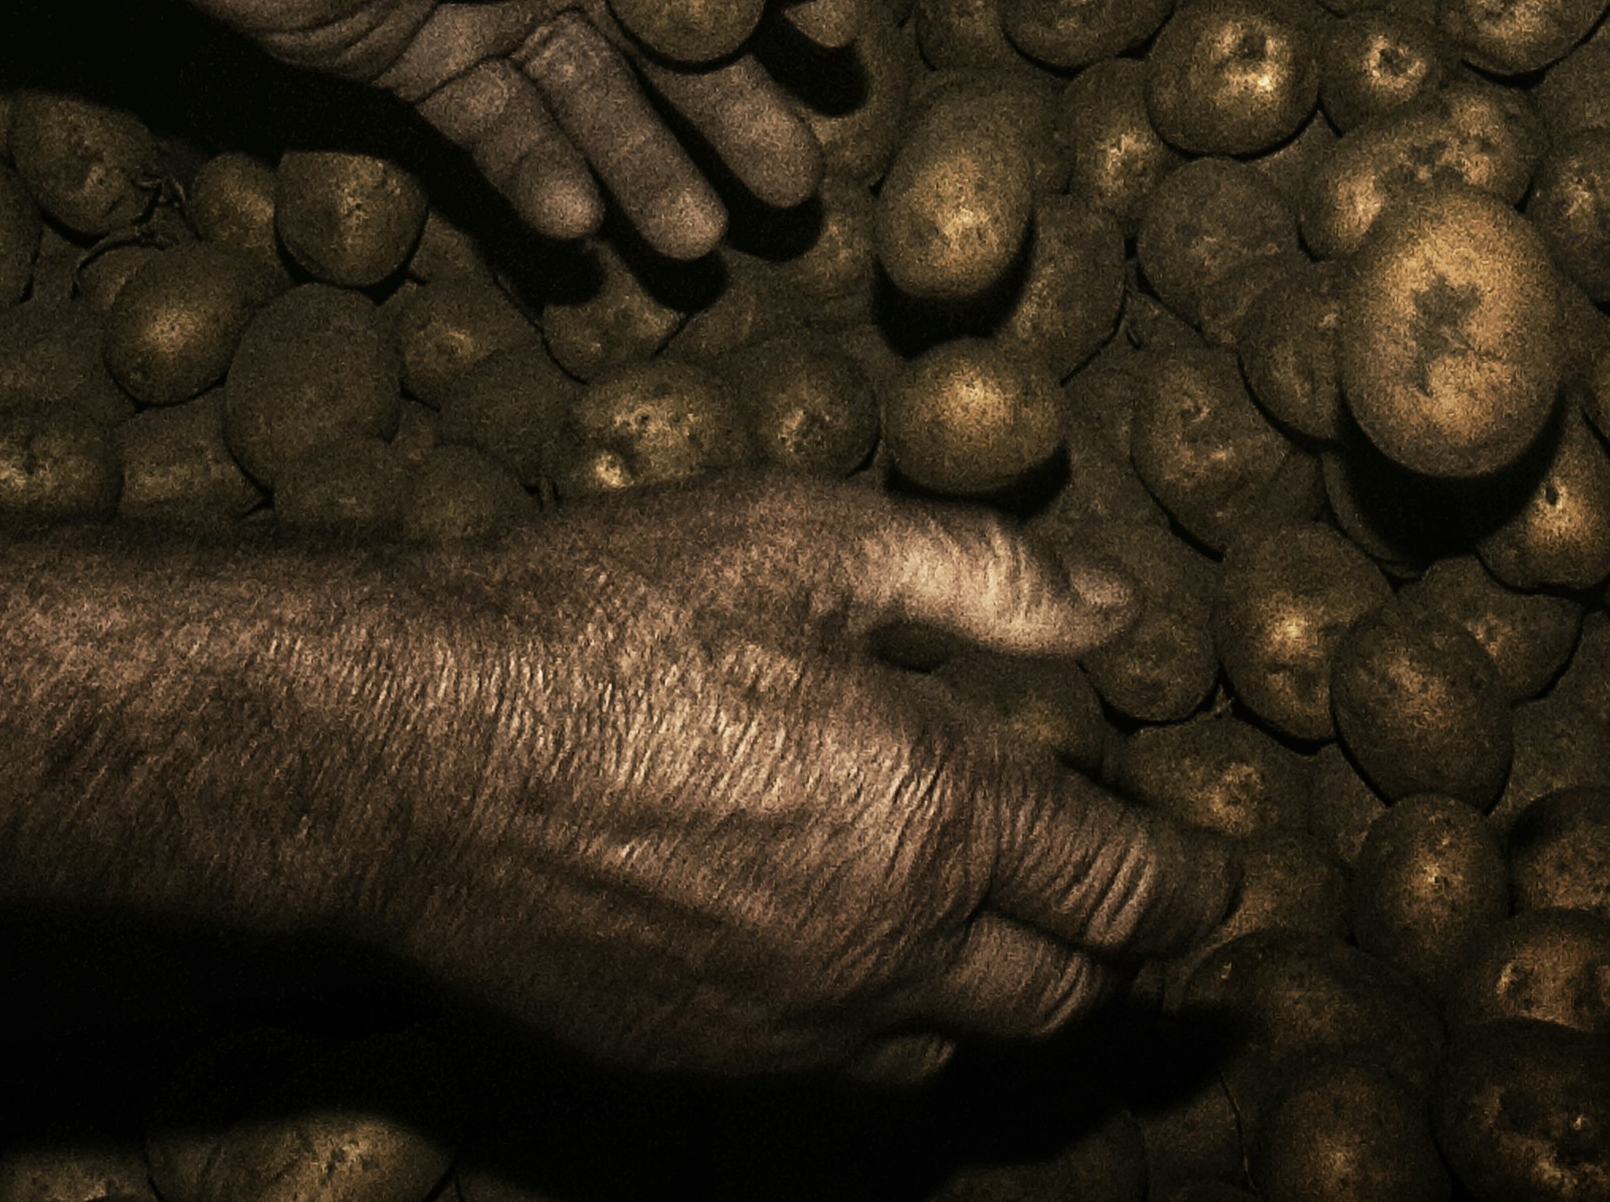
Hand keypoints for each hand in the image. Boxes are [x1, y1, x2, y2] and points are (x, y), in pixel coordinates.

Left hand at [143, 0, 852, 257]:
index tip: (844, 56)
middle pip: (668, 33)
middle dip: (729, 111)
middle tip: (792, 195)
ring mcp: (495, 1)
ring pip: (592, 99)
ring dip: (644, 165)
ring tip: (695, 242)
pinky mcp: (432, 66)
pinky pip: (505, 133)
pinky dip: (540, 176)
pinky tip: (574, 227)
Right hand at [352, 480, 1232, 1076]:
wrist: (406, 754)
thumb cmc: (599, 616)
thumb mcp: (803, 540)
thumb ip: (982, 580)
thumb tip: (1114, 614)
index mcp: (937, 814)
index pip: (1126, 891)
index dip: (1186, 884)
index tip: (1204, 872)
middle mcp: (887, 949)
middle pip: (1061, 1001)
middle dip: (1102, 952)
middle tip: (1098, 894)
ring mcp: (793, 1025)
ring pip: (952, 1051)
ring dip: (988, 993)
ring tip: (968, 918)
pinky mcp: (705, 1060)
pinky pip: (836, 1070)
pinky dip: (872, 1019)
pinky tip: (828, 939)